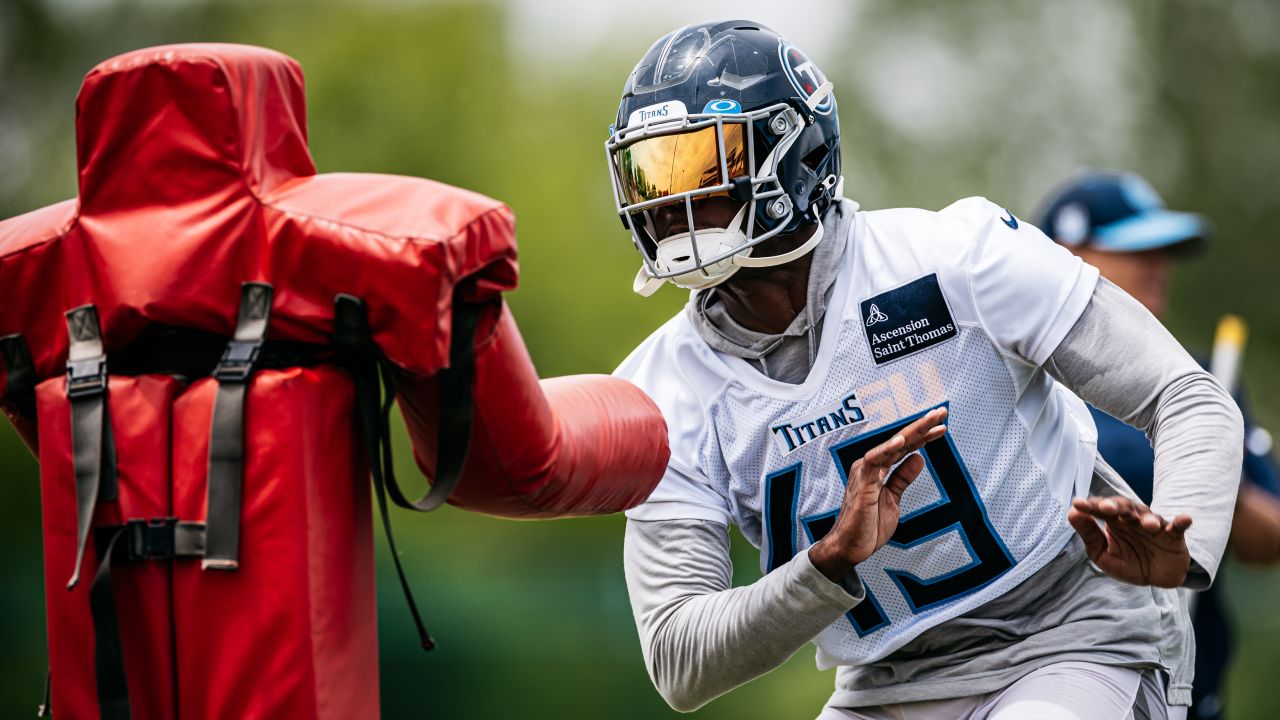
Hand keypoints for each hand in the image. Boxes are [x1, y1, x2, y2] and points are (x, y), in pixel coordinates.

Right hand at [809, 407, 947, 581]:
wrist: (850, 548)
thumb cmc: (867, 526)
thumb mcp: (893, 500)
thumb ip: (902, 479)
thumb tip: (919, 459)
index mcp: (878, 469)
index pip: (904, 448)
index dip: (923, 436)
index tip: (942, 427)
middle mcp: (871, 466)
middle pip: (900, 441)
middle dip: (922, 426)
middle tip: (941, 412)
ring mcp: (865, 472)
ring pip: (891, 445)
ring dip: (912, 431)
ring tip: (931, 420)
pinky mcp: (862, 483)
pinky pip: (874, 460)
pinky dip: (887, 449)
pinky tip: (903, 440)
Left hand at [1067, 496, 1192, 587]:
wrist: (1157, 578)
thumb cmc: (1127, 561)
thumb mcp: (1103, 553)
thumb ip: (1089, 535)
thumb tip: (1072, 513)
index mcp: (1113, 522)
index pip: (1100, 510)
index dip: (1090, 506)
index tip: (1077, 504)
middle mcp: (1133, 519)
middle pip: (1124, 507)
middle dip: (1116, 506)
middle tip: (1107, 509)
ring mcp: (1154, 526)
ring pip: (1150, 517)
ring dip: (1148, 519)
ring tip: (1147, 525)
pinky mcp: (1173, 535)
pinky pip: (1178, 527)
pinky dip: (1181, 522)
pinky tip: (1185, 519)